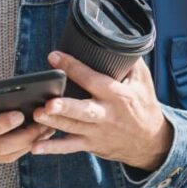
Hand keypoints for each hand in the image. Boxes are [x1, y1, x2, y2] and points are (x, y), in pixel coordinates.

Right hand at [0, 88, 53, 169]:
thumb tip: (10, 102)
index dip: (1, 123)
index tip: (19, 115)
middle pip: (0, 147)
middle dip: (27, 136)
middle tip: (45, 123)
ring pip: (4, 156)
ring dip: (26, 144)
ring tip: (44, 130)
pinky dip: (14, 149)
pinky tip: (27, 138)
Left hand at [31, 52, 172, 170]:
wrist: (152, 142)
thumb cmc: (143, 105)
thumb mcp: (143, 82)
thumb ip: (129, 61)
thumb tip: (114, 39)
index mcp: (118, 95)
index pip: (93, 79)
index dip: (73, 68)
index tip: (54, 57)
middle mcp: (107, 115)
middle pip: (83, 110)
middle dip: (65, 107)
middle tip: (48, 103)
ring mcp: (97, 132)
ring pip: (72, 128)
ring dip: (53, 123)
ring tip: (35, 115)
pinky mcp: (91, 145)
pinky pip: (70, 147)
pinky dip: (52, 148)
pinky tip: (34, 147)